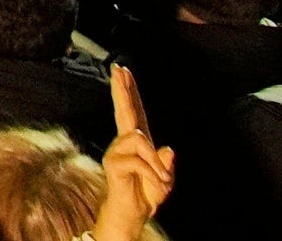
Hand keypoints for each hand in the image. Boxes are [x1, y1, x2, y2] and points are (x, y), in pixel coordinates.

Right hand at [96, 63, 172, 240]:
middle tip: (118, 68)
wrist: (133, 213)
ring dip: (156, 164)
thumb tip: (167, 148)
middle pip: (124, 111)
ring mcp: (117, 152)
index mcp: (138, 141)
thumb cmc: (147, 193)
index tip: (122, 70)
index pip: (134, 112)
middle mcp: (124, 142)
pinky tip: (154, 183)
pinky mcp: (115, 164)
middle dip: (122, 89)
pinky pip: (140, 162)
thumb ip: (165, 163)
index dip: (129, 91)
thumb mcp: (164, 179)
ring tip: (161, 180)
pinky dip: (153, 175)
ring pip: (140, 141)